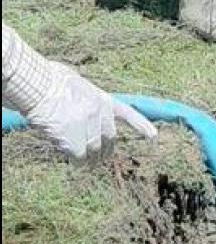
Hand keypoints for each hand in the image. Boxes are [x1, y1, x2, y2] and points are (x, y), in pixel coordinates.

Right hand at [26, 62, 156, 159]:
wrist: (34, 84)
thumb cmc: (47, 80)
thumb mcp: (75, 83)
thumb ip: (85, 98)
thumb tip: (80, 112)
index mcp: (101, 98)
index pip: (126, 113)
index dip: (140, 125)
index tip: (154, 136)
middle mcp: (99, 112)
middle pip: (108, 139)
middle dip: (104, 151)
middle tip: (98, 160)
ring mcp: (88, 125)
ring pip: (94, 150)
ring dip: (90, 159)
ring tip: (84, 163)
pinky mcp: (74, 137)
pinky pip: (79, 156)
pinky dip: (77, 161)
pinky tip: (72, 160)